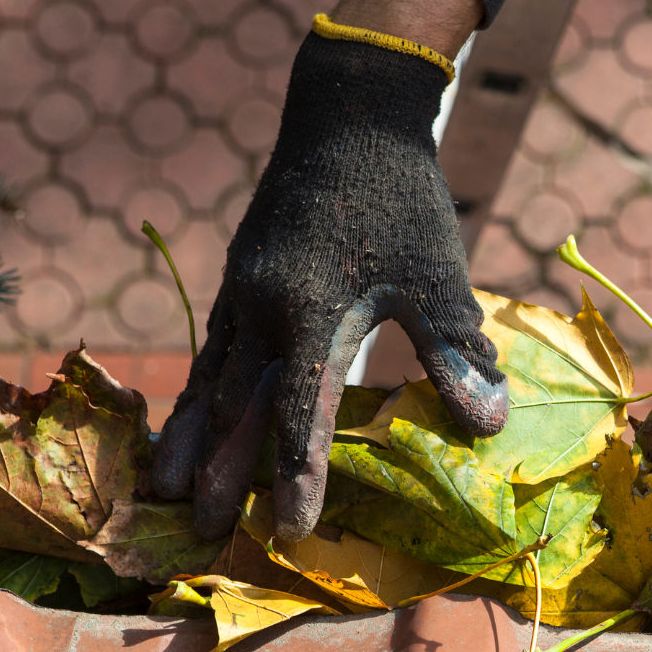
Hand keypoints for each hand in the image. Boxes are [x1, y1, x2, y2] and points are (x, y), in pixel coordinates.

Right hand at [152, 0, 503, 542]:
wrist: (348, 117)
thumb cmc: (401, 199)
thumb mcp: (438, 275)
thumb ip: (455, 351)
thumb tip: (488, 425)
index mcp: (310, 311)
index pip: (301, 413)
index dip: (296, 475)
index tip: (291, 530)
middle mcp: (261, 308)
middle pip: (237, 407)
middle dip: (219, 472)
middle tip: (199, 534)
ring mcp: (240, 294)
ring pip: (209, 380)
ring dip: (189, 438)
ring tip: (163, 490)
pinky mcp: (237, 283)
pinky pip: (209, 352)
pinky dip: (195, 395)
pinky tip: (187, 423)